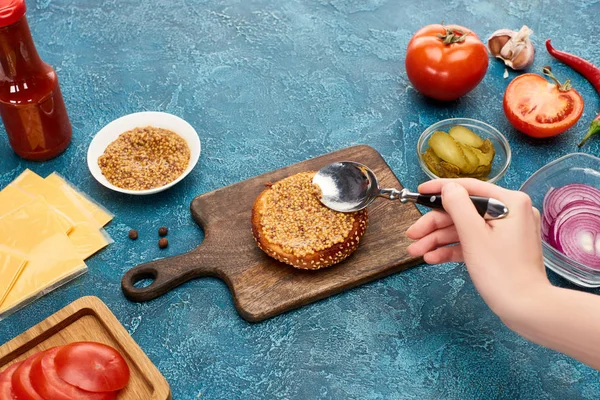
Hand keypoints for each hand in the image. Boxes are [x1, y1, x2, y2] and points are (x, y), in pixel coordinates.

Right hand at [406, 179, 550, 320]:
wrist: (526, 309)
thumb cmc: (502, 273)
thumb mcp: (474, 235)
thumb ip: (458, 206)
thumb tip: (448, 188)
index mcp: (510, 202)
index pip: (468, 188)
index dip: (440, 189)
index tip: (419, 191)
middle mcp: (510, 212)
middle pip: (463, 211)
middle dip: (434, 225)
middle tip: (412, 235)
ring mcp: (506, 232)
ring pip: (464, 228)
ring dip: (438, 239)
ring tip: (416, 251)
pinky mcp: (501, 248)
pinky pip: (472, 242)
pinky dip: (453, 248)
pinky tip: (432, 257)